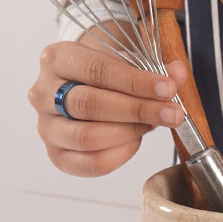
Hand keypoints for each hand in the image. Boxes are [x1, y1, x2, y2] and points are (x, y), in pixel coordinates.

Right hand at [28, 40, 187, 176]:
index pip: (99, 69)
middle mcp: (43, 92)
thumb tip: (178, 73)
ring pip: (87, 136)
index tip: (168, 89)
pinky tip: (135, 141)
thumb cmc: (108, 76)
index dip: (137, 82)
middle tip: (172, 113)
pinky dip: (120, 154)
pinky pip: (90, 163)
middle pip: (91, 104)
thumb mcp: (129, 63)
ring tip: (152, 125)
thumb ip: (156, 69)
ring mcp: (46, 126)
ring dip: (129, 132)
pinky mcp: (56, 155)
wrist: (84, 90)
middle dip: (138, 110)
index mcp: (58, 58)